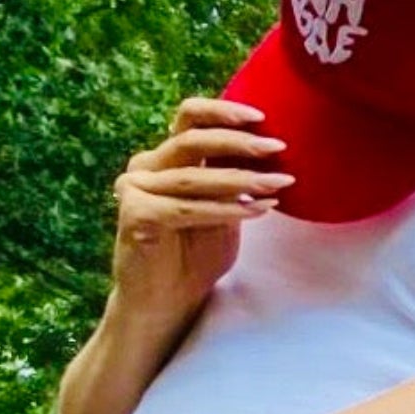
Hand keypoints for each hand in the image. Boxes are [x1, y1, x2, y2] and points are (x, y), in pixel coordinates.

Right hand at [111, 97, 291, 324]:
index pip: (190, 119)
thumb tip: (272, 150)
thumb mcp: (225, 211)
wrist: (169, 302)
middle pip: (190, 138)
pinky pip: (188, 208)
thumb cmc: (197, 257)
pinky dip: (227, 209)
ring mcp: (135, 189)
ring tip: (280, 185)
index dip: (222, 111)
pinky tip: (258, 210)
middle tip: (277, 148)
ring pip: (195, 176)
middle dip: (239, 142)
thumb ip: (236, 182)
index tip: (261, 117)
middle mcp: (146, 167)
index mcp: (166, 159)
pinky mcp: (134, 214)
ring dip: (243, 180)